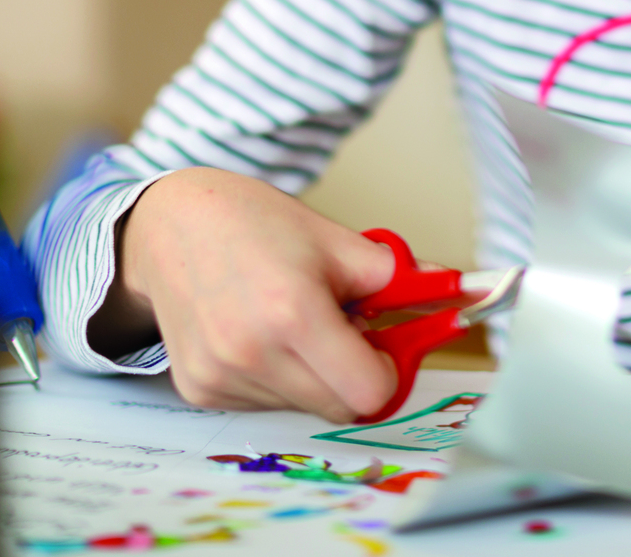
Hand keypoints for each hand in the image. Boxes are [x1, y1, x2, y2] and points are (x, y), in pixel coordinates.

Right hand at [88, 167, 397, 420]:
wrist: (169, 225)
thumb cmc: (254, 223)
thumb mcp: (336, 240)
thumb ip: (399, 278)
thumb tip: (461, 294)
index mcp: (293, 312)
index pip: (369, 392)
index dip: (386, 371)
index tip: (381, 345)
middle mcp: (251, 353)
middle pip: (339, 407)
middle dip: (352, 373)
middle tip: (339, 326)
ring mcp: (220, 376)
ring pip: (301, 407)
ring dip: (311, 375)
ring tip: (290, 321)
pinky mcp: (198, 389)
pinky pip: (262, 403)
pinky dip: (274, 377)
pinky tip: (257, 334)